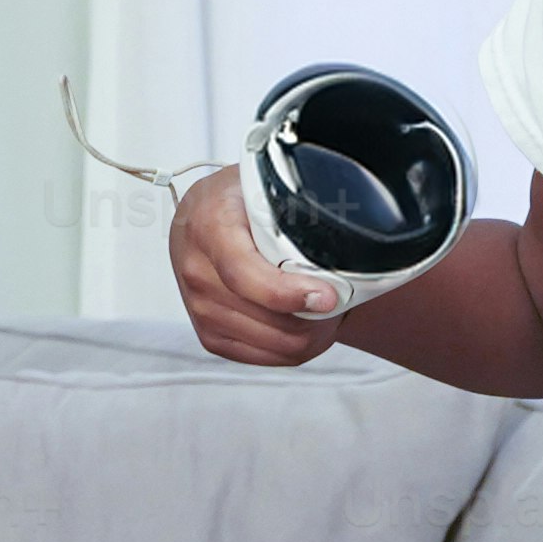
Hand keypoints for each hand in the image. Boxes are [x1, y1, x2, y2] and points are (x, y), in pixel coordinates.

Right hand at [166, 164, 348, 368]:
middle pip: (269, 320)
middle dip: (317, 317)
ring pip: (275, 344)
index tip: (328, 297)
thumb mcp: (263, 184)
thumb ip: (295, 208)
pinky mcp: (209, 335)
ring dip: (311, 334)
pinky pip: (264, 357)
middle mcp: (197, 272)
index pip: (246, 276)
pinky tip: (307, 325)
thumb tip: (345, 234)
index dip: (290, 293)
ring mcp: (200, 308)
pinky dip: (295, 348)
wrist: (199, 214)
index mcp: (209, 226)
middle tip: (343, 299)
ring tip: (328, 310)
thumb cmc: (237, 198)